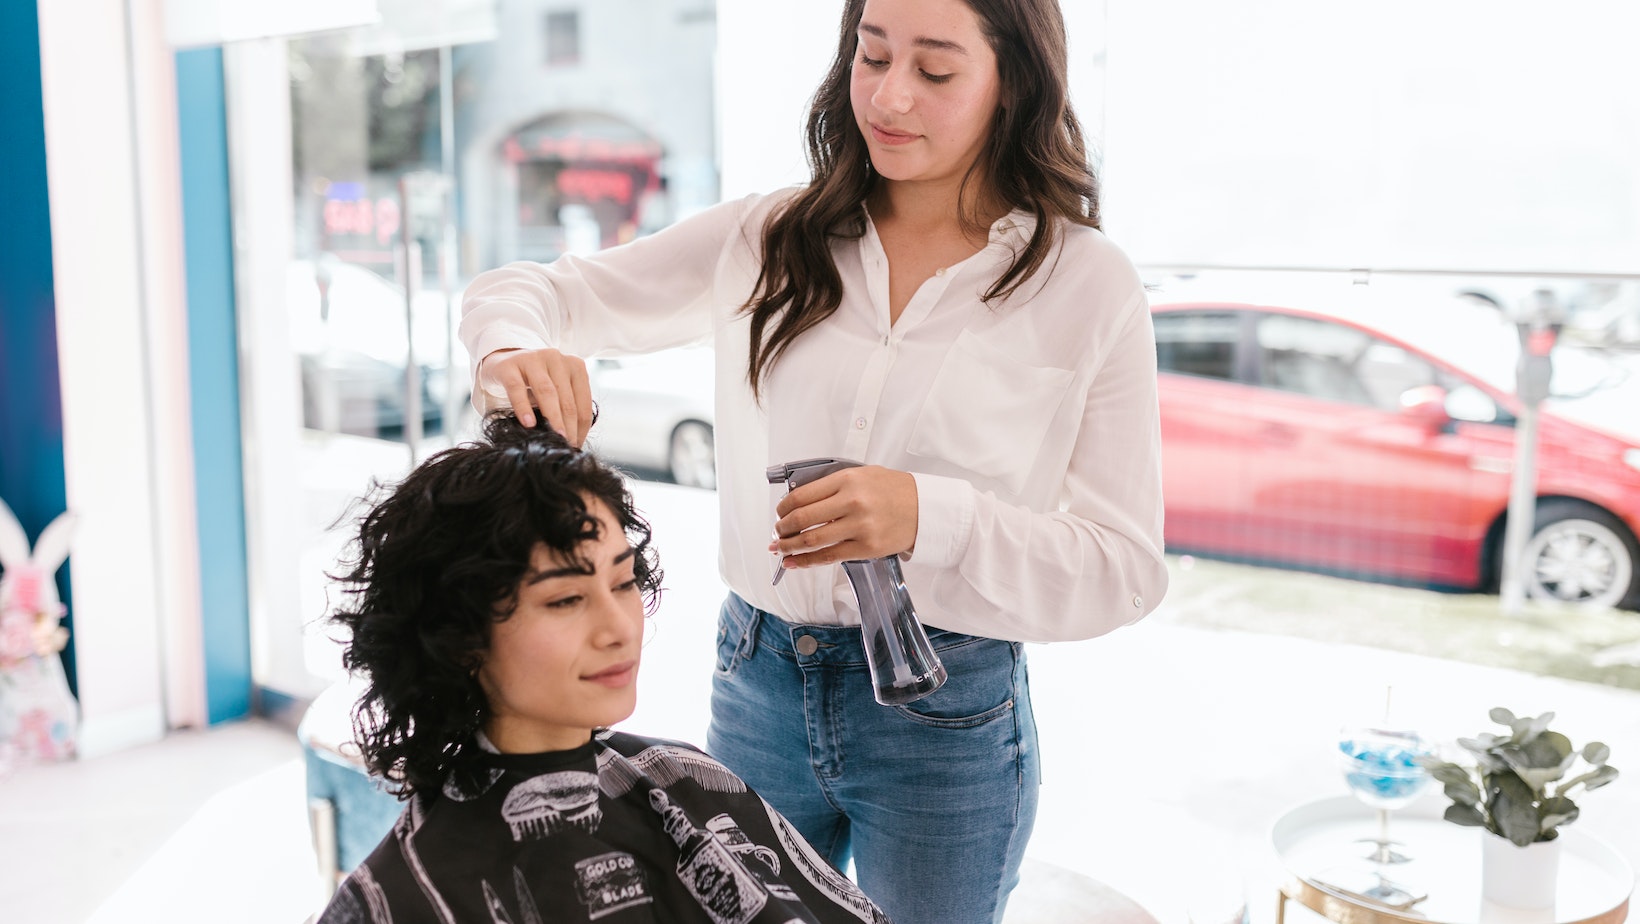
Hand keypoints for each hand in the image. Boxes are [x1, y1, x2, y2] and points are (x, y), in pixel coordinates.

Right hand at [480, 347, 593, 446]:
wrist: (502, 363)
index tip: (577, 445)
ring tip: (555, 437)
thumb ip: (565, 408)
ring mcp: (532, 359)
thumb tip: (574, 440)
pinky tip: (528, 423)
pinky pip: (517, 388)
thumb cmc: (533, 383)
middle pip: (567, 398)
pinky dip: (523, 407)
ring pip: (547, 392)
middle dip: (569, 426)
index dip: (582, 426)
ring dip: (553, 417)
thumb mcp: (555, 391)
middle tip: (567, 446)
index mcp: (574, 365)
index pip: (583, 401)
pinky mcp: (509, 365)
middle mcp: (556, 358)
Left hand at [770, 466, 917, 568]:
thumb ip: (833, 486)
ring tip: (780, 549)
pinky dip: (807, 561)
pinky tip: (795, 563)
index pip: (801, 496)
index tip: (779, 513)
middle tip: (777, 533)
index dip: (783, 508)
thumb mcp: (862, 475)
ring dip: (789, 546)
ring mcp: (859, 526)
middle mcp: (851, 502)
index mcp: (847, 480)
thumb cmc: (893, 490)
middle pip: (802, 519)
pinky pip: (829, 557)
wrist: (925, 508)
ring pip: (812, 540)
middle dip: (782, 529)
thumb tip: (801, 502)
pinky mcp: (866, 547)